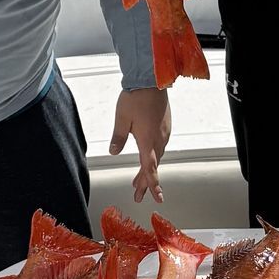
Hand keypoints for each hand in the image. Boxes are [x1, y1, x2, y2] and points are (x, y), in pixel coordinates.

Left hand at [110, 88, 171, 203]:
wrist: (152, 80)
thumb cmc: (136, 97)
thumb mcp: (122, 119)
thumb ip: (118, 137)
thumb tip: (113, 152)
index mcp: (148, 140)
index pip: (150, 168)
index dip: (152, 184)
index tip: (156, 198)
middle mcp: (159, 138)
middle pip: (153, 166)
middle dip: (146, 182)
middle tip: (138, 195)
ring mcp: (164, 132)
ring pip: (157, 156)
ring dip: (149, 169)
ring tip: (138, 180)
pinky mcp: (165, 125)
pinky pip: (160, 145)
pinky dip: (153, 156)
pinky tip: (147, 156)